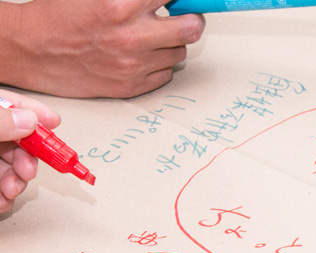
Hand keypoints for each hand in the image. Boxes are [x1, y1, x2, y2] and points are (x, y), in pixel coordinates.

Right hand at [0, 0, 204, 97]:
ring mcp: (134, 65)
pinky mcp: (131, 87)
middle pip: (192, 28)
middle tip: (183, 17)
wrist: (30, 49)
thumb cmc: (59, 15)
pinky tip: (142, 56)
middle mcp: (132, 37)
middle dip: (191, 19)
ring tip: (151, 38)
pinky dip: (159, 65)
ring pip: (179, 53)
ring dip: (171, 44)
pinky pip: (165, 75)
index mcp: (122, 4)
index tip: (181, 0)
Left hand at [0, 89, 60, 213]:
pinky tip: (2, 202)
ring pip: (6, 166)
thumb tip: (30, 121)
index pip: (8, 103)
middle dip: (27, 158)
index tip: (54, 121)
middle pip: (12, 140)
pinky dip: (3, 196)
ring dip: (16, 182)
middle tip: (27, 171)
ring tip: (11, 192)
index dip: (32, 110)